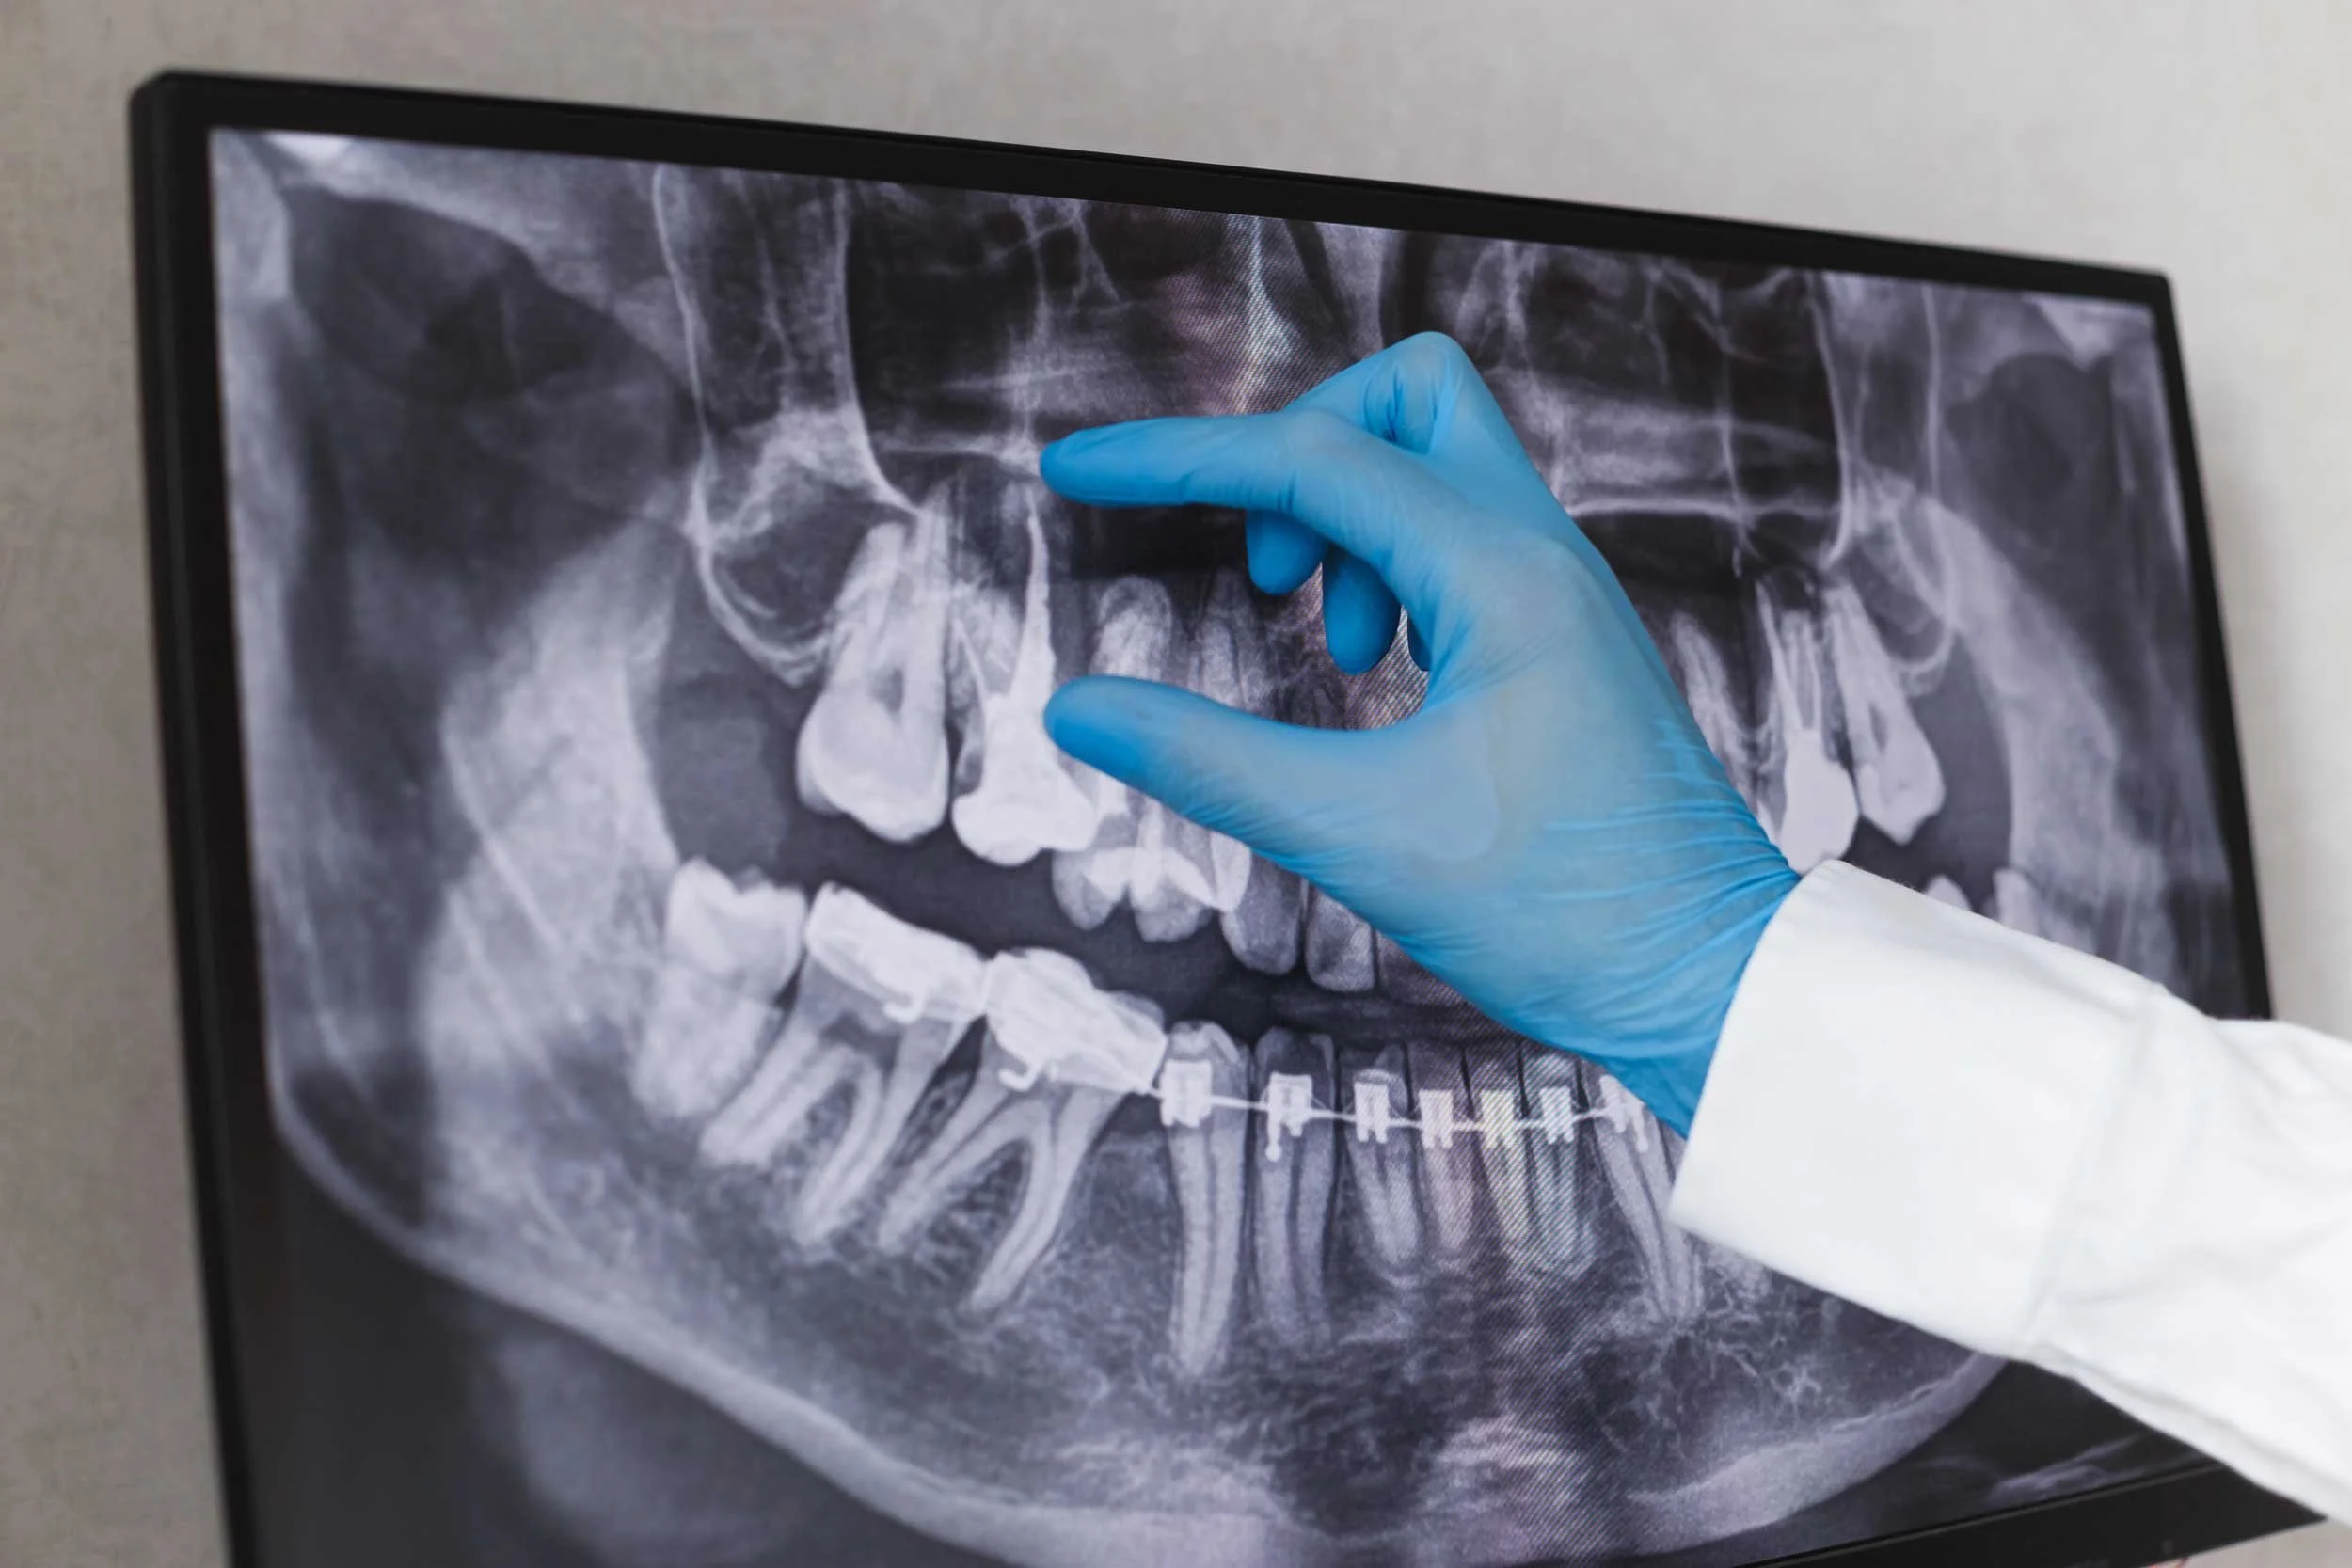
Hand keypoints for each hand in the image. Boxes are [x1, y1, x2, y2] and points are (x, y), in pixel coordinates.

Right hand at [1038, 334, 1796, 1134]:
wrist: (1711, 982)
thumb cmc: (1567, 914)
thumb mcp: (1360, 837)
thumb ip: (1207, 761)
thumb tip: (1076, 710)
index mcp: (1500, 576)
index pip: (1308, 460)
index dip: (1174, 457)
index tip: (1075, 472)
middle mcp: (1542, 555)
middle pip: (1405, 397)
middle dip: (1299, 451)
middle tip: (1265, 574)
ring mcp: (1562, 592)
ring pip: (1439, 463)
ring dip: (1348, 524)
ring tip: (1338, 651)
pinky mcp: (1565, 639)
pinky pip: (1463, 539)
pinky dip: (1392, 570)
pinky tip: (1379, 671)